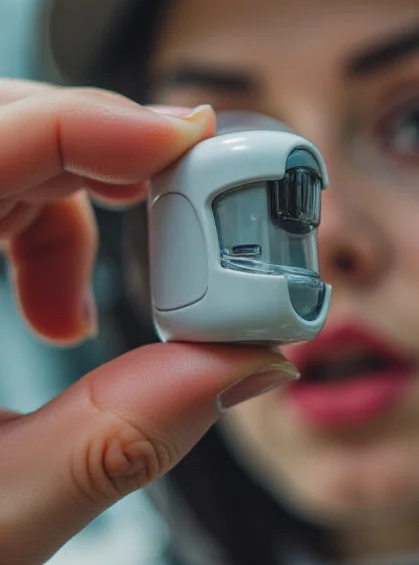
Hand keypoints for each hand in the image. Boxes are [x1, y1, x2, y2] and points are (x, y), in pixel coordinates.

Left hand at [0, 80, 297, 564]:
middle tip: (183, 208)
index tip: (189, 141)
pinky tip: (56, 312)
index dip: (93, 123)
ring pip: (9, 152)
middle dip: (103, 153)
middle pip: (7, 126)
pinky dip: (51, 233)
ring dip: (80, 208)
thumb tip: (249, 363)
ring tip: (84, 311)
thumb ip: (119, 440)